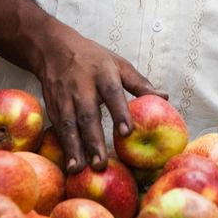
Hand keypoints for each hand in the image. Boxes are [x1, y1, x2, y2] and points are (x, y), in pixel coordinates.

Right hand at [33, 22, 163, 173]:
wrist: (54, 48)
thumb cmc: (93, 59)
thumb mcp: (118, 63)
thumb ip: (139, 83)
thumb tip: (164, 97)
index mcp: (102, 73)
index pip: (113, 93)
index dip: (119, 112)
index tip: (127, 132)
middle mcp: (82, 86)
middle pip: (88, 114)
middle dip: (93, 140)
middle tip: (100, 164)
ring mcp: (64, 97)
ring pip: (68, 124)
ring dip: (73, 148)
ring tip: (79, 169)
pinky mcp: (52, 107)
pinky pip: (57, 128)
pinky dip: (62, 146)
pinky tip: (68, 163)